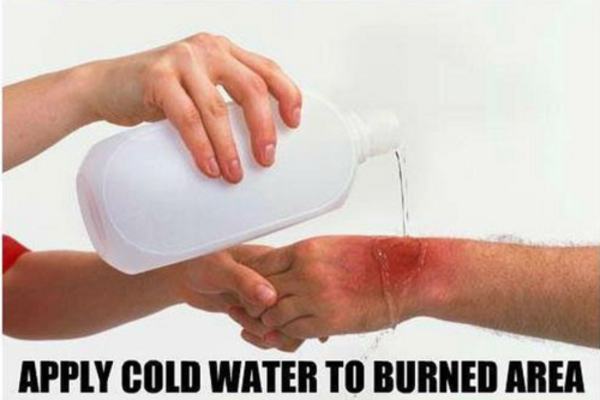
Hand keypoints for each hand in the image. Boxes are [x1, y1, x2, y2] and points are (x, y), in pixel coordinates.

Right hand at [85, 33, 301, 182]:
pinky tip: (210, 167)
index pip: (268, 69)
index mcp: (223, 50)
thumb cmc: (157, 92)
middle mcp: (207, 48)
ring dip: (230, 147)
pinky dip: (201, 147)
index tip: (295, 124)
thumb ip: (224, 95)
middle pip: (251, 89)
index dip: (287, 95)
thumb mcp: (198, 84)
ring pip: (218, 108)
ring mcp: (181, 59)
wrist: (104, 85)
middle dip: (263, 129)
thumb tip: (259, 138)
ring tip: (235, 175)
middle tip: (266, 160)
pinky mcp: (157, 77)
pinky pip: (188, 118)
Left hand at [176, 245, 304, 351]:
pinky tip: (247, 334)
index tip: (252, 308)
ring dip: (266, 334)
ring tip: (243, 327)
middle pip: (295, 313)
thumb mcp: (220, 268)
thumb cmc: (200, 262)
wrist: (186, 277)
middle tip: (243, 317)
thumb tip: (269, 297)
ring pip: (288, 327)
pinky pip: (277, 333)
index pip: (294, 289)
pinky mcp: (263, 312)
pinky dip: (264, 341)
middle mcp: (279, 281)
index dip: (276, 306)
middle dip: (270, 325)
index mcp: (276, 261)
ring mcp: (272, 298)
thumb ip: (244, 281)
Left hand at [245, 236, 425, 338]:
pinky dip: (291, 332)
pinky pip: (293, 330)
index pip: (261, 266)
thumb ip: (304, 258)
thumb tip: (285, 268)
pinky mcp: (327, 321)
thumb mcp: (333, 247)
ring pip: (273, 314)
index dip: (255, 280)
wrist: (405, 275)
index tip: (256, 288)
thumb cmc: (374, 259)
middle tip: (262, 308)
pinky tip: (298, 328)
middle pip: (262, 290)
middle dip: (259, 301)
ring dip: (274, 320)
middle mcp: (306, 272)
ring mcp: (315, 297)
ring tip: (281, 320)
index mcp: (306, 250)